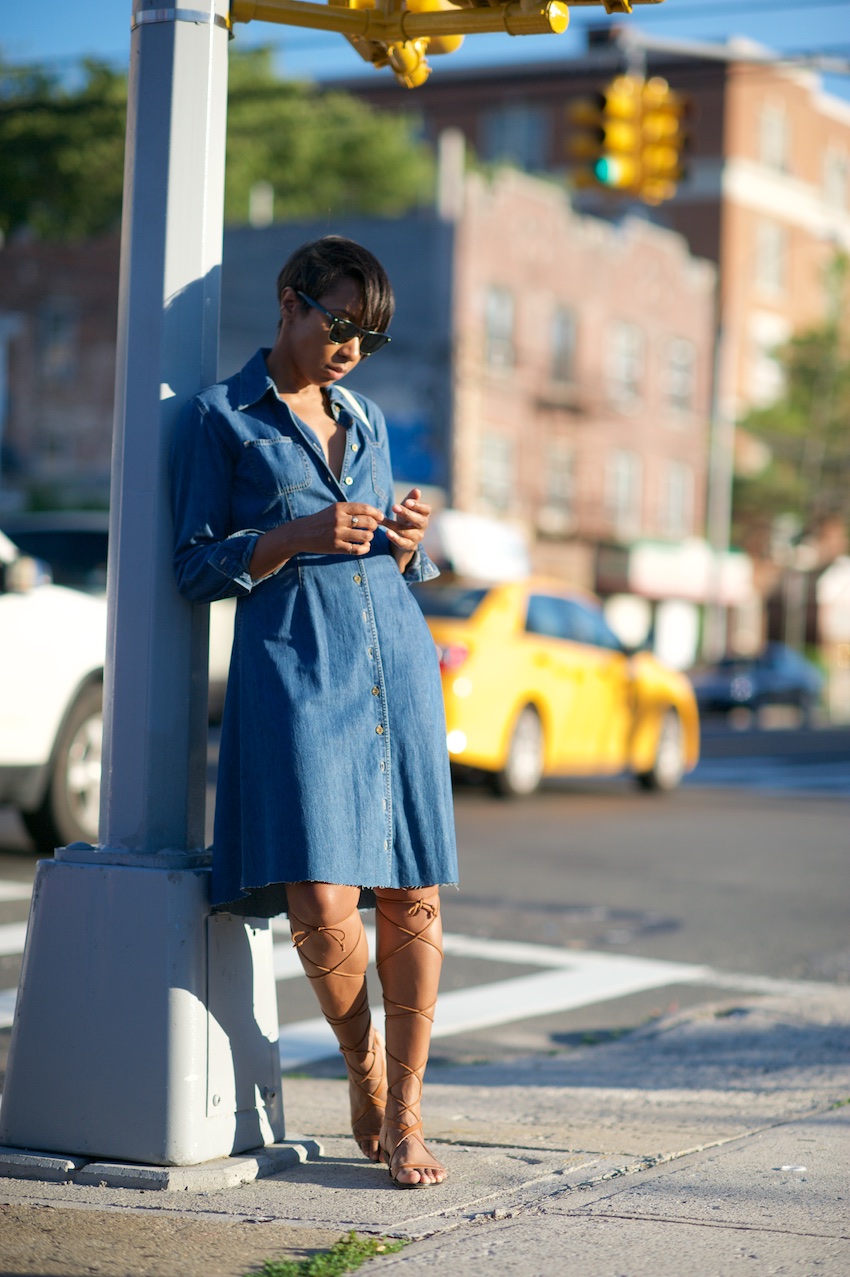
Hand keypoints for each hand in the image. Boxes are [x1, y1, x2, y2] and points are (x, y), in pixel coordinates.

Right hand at [249, 502, 383, 577]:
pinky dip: (365, 548)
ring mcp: (337, 534)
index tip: (381, 517)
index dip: (376, 513)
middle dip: (374, 526)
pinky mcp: (336, 547)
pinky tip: (364, 547)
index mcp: (339, 508)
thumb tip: (375, 513)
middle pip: (368, 522)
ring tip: (366, 537)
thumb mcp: (334, 510)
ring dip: (370, 537)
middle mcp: (339, 519)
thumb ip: (352, 510)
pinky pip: (358, 549)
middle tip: (372, 528)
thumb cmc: (322, 521)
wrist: (302, 533)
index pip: (365, 508)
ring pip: (366, 536)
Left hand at [383, 488, 430, 561]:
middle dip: (406, 514)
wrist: (405, 537)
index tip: (407, 502)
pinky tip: (387, 533)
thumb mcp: (408, 507)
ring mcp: (417, 537)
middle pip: (418, 521)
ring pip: (406, 531)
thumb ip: (412, 499)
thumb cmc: (407, 518)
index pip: (426, 510)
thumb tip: (417, 490)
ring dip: (394, 525)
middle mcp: (423, 526)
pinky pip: (403, 543)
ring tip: (382, 520)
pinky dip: (395, 538)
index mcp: (424, 515)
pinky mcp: (409, 545)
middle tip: (394, 507)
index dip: (418, 506)